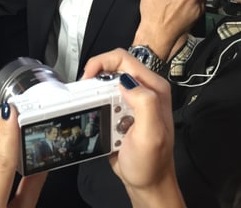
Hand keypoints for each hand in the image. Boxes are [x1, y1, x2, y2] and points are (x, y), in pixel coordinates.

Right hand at [82, 49, 185, 207]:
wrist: (148, 183)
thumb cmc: (151, 164)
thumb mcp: (150, 135)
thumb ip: (144, 104)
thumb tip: (125, 81)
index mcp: (154, 88)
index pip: (123, 58)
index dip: (101, 63)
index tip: (87, 78)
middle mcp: (145, 89)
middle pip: (112, 66)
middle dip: (95, 77)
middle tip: (86, 95)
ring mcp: (133, 98)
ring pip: (106, 80)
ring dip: (95, 92)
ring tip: (94, 109)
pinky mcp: (123, 108)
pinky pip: (103, 95)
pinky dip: (96, 102)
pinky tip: (98, 115)